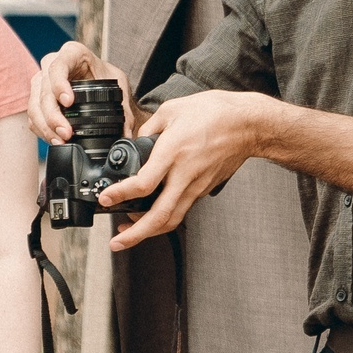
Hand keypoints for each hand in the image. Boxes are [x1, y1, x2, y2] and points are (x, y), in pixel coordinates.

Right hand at [27, 41, 136, 144]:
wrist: (98, 79)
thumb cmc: (104, 75)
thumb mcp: (119, 85)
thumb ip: (124, 108)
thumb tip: (125, 132)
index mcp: (72, 53)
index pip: (58, 67)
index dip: (59, 84)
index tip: (68, 102)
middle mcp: (51, 64)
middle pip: (44, 90)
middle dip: (53, 115)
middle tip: (66, 133)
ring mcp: (41, 81)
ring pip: (35, 105)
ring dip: (46, 126)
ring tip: (60, 140)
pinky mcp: (37, 98)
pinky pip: (33, 115)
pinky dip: (42, 129)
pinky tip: (54, 139)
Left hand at [99, 89, 267, 250]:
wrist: (248, 124)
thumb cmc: (214, 113)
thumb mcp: (173, 109)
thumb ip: (150, 127)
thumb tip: (137, 140)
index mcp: (173, 152)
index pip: (144, 184)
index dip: (120, 195)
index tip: (105, 198)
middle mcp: (184, 174)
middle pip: (159, 216)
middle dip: (135, 234)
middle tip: (116, 242)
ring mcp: (196, 185)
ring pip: (171, 219)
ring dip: (148, 232)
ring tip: (129, 234)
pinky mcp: (204, 189)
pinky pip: (181, 209)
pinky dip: (163, 218)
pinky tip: (151, 215)